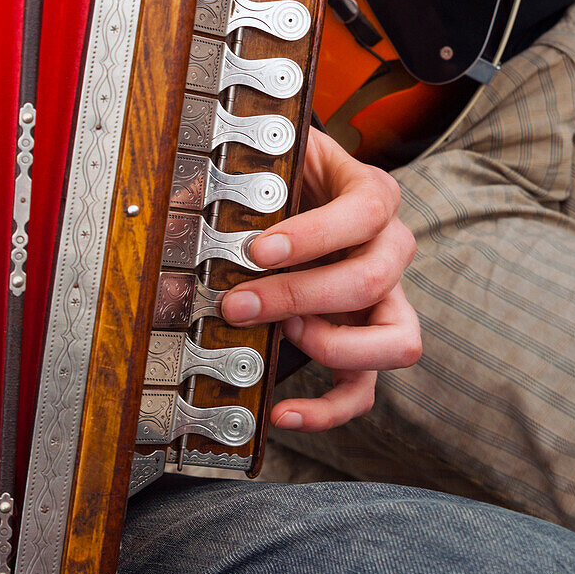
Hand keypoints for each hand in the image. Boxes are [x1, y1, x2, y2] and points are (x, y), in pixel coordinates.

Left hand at [221, 128, 420, 431]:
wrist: (307, 186)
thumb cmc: (293, 175)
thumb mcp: (275, 161)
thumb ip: (237, 178)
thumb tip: (179, 216)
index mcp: (375, 195)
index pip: (364, 215)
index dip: (312, 237)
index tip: (258, 251)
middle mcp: (392, 246)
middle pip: (371, 280)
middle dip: (298, 296)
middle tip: (241, 301)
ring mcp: (387, 297)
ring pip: (396, 340)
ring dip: (332, 345)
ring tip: (285, 332)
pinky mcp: (367, 340)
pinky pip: (365, 386)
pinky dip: (330, 408)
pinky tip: (284, 412)